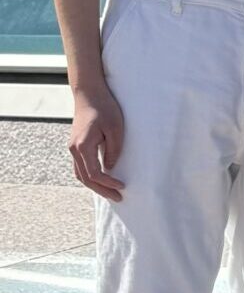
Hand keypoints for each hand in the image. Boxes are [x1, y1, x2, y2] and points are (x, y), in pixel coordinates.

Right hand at [69, 82, 125, 199]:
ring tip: (111, 192)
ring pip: (81, 174)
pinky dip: (91, 176)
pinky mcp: (76, 145)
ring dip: (95, 185)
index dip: (108, 183)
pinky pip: (81, 166)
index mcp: (83, 146)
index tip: (122, 186)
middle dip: (102, 189)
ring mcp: (73, 148)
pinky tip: (102, 179)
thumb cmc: (105, 108)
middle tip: (118, 198)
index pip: (94, 173)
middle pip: (85, 178)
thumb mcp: (116, 128)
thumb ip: (114, 150)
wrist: (89, 94)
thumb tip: (111, 168)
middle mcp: (74, 150)